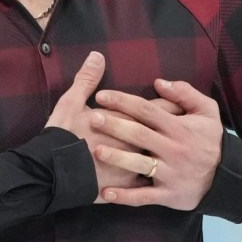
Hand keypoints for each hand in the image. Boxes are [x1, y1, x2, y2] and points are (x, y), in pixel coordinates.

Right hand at [46, 53, 179, 201]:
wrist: (52, 171)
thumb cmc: (62, 135)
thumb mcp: (71, 102)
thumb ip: (87, 79)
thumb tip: (97, 56)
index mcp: (123, 120)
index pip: (154, 110)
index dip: (168, 106)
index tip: (180, 104)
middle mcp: (133, 143)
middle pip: (161, 134)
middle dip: (175, 130)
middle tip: (188, 128)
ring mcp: (131, 165)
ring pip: (156, 159)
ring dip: (166, 156)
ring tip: (176, 154)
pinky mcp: (125, 185)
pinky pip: (145, 183)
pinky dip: (152, 179)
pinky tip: (159, 178)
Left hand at [90, 79, 223, 209]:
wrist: (228, 177)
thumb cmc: (211, 140)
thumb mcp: (207, 111)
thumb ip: (185, 93)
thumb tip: (159, 82)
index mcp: (179, 127)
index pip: (147, 110)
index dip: (123, 102)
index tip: (102, 96)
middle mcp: (173, 149)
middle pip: (139, 135)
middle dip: (115, 126)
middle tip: (92, 118)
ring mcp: (170, 173)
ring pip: (139, 165)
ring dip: (117, 158)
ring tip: (96, 151)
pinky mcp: (169, 194)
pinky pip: (144, 196)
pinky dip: (125, 196)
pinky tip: (105, 193)